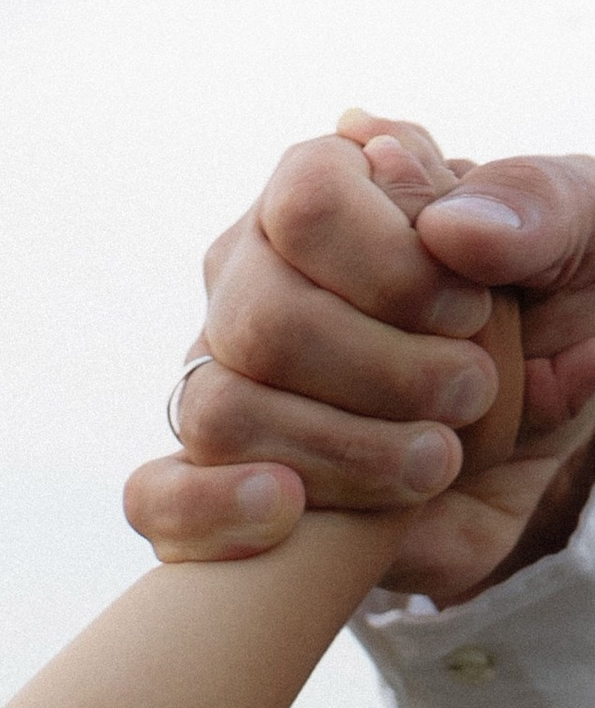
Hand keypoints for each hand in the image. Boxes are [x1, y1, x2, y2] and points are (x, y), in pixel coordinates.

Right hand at [124, 116, 594, 598]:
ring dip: (342, 450)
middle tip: (470, 393)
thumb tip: (451, 230)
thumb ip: (538, 207)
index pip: (307, 200)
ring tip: (436, 464)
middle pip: (262, 320)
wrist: (547, 428)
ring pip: (222, 413)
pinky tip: (288, 512)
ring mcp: (226, 383)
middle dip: (383, 372)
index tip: (473, 312)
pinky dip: (210, 511)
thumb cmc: (559, 305)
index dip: (391, 264)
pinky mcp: (220, 482)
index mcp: (324, 195)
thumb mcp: (588, 234)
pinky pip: (156, 498)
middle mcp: (252, 282)